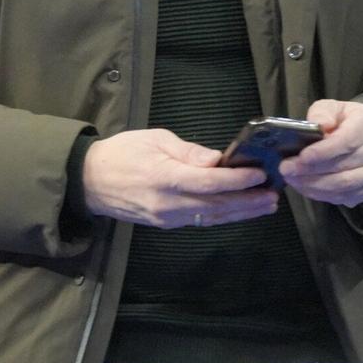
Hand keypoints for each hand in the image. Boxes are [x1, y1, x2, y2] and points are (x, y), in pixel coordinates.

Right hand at [82, 129, 277, 228]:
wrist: (89, 180)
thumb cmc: (121, 153)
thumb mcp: (154, 139)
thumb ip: (188, 151)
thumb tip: (218, 160)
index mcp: (164, 177)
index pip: (209, 182)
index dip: (237, 179)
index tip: (260, 174)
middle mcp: (168, 202)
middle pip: (216, 204)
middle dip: (248, 200)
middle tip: (274, 194)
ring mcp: (166, 217)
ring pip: (211, 217)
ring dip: (241, 212)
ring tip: (266, 206)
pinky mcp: (165, 224)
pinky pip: (199, 221)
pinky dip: (222, 217)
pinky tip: (238, 211)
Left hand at [279, 100, 362, 206]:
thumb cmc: (343, 120)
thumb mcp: (332, 107)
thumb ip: (323, 113)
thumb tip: (320, 125)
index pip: (347, 141)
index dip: (323, 151)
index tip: (302, 157)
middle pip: (344, 166)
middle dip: (311, 170)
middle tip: (286, 169)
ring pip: (345, 185)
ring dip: (314, 185)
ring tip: (292, 179)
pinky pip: (346, 196)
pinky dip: (323, 195)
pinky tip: (305, 187)